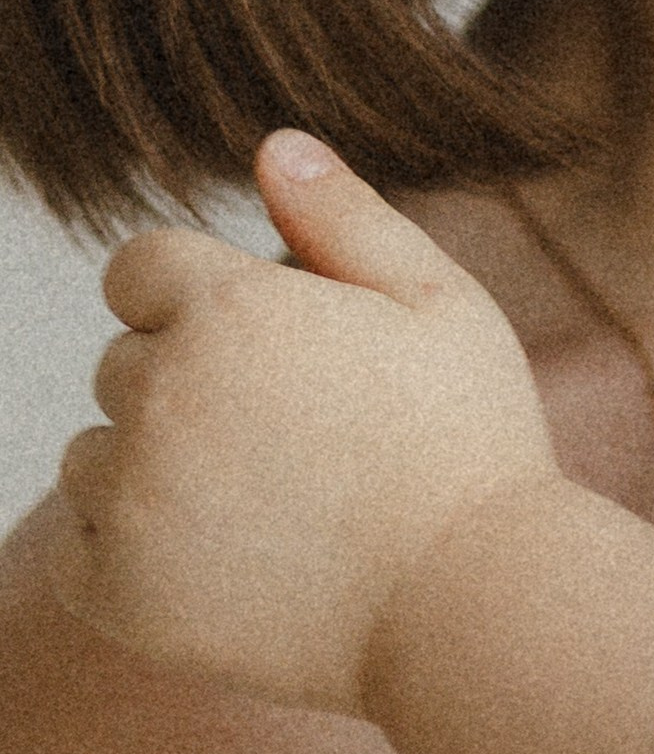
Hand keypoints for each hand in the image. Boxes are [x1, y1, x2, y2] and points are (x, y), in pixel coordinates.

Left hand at [53, 133, 558, 713]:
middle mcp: (161, 392)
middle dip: (190, 383)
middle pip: (124, 361)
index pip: (139, 267)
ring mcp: (131, 496)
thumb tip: (271, 146)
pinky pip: (79, 543)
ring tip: (271, 504)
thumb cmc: (471, 447)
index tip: (275, 353)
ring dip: (156, 468)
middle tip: (300, 439)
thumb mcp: (441, 303)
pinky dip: (133, 550)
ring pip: (97, 452)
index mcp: (230, 309)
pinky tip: (229, 557)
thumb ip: (346, 218)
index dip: (205, 302)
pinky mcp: (115, 589)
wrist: (473, 607)